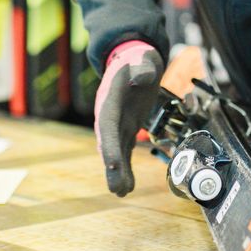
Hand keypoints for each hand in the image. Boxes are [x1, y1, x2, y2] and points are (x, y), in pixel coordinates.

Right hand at [94, 41, 163, 195]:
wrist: (132, 59)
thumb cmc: (138, 58)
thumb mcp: (143, 58)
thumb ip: (142, 67)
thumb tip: (140, 77)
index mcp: (110, 101)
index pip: (108, 126)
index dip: (109, 145)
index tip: (112, 163)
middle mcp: (108, 116)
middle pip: (109, 145)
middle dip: (113, 167)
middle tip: (117, 189)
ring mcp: (116, 124)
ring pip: (115, 152)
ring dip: (118, 173)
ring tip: (123, 192)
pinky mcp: (126, 128)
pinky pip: (124, 151)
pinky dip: (126, 168)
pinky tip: (129, 187)